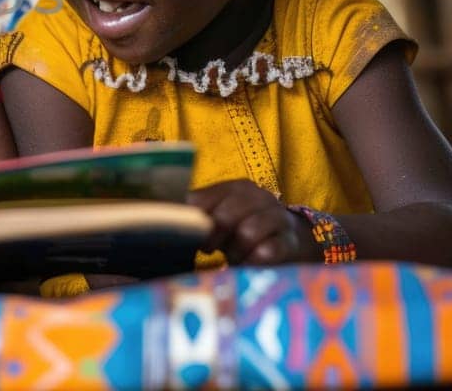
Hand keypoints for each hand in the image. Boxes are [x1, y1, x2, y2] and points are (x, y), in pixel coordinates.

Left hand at [188, 179, 312, 264]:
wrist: (288, 238)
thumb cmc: (242, 228)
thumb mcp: (221, 216)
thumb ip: (197, 214)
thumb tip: (162, 218)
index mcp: (235, 187)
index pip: (203, 199)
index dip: (192, 220)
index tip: (190, 234)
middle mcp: (258, 197)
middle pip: (225, 215)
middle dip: (212, 237)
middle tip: (209, 249)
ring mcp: (277, 217)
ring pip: (248, 232)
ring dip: (234, 251)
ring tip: (232, 258)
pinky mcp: (289, 241)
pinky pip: (268, 251)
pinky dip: (253, 262)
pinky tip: (248, 264)